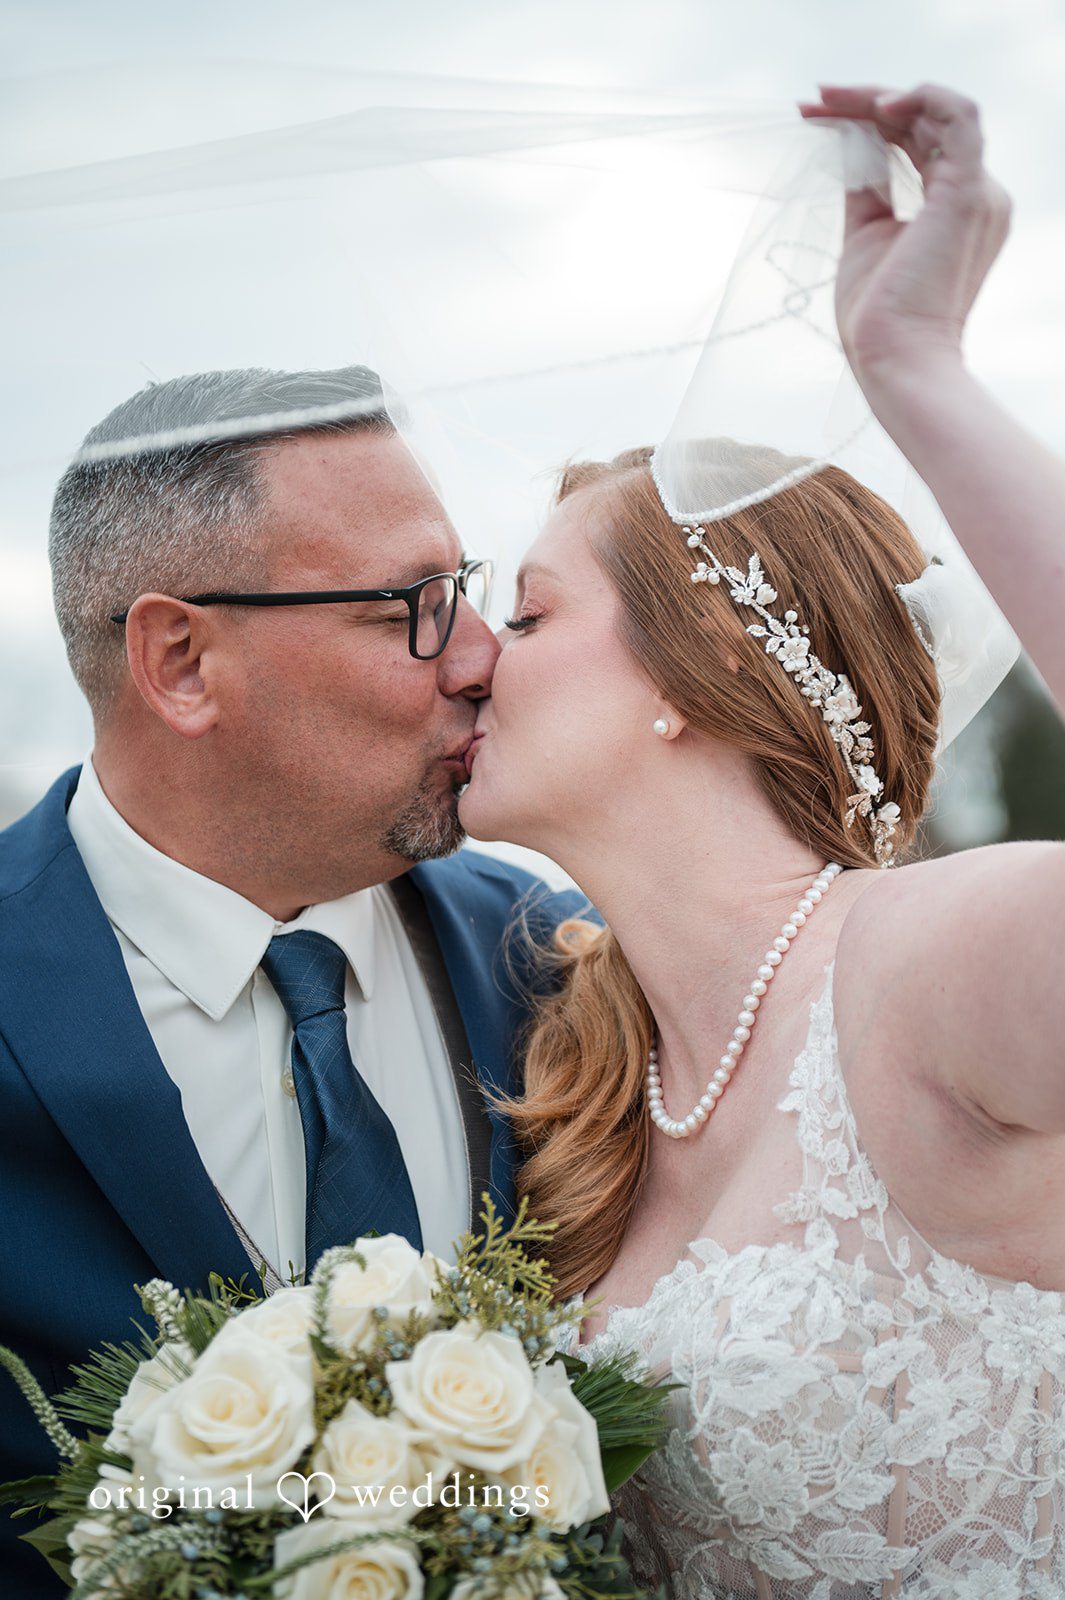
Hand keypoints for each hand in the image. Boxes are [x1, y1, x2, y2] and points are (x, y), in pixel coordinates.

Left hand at [797, 83, 1011, 382]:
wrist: (894, 356)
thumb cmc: (878, 317)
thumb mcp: (864, 239)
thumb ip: (867, 194)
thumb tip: (851, 155)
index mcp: (952, 206)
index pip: (914, 141)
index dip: (865, 121)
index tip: (814, 115)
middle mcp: (973, 194)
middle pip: (922, 123)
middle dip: (863, 104)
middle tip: (813, 101)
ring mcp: (976, 192)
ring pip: (936, 112)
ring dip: (882, 98)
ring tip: (834, 99)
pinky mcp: (966, 193)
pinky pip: (958, 117)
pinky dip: (920, 99)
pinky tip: (877, 106)